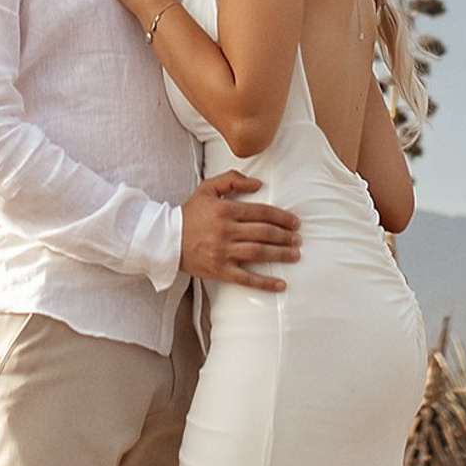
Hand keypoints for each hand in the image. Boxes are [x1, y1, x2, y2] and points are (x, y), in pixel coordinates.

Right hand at [180, 170, 299, 291]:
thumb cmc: (189, 213)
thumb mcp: (207, 188)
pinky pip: (246, 278)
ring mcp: (223, 252)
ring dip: (280, 254)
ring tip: (295, 254)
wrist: (166, 239)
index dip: (281, 217)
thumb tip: (258, 183)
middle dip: (285, 236)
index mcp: (226, 210)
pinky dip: (265, 283)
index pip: (261, 212)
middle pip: (264, 233)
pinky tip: (280, 284)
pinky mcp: (220, 270)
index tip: (294, 222)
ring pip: (258, 252)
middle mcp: (226, 231)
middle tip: (298, 239)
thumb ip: (232, 181)